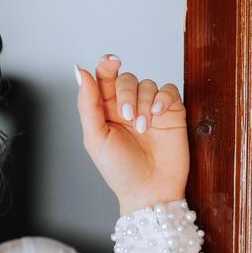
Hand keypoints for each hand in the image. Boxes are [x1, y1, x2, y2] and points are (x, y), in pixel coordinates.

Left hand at [74, 55, 189, 213]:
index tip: (111, 61)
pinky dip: (163, 98)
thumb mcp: (95, 138)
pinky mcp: (171, 113)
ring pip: (148, 84)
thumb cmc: (120, 171)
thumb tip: (80, 71)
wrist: (149, 191)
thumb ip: (87, 104)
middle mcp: (128, 107)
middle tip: (127, 117)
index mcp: (105, 111)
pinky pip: (169, 90)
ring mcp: (150, 109)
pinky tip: (158, 114)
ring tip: (143, 128)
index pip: (105, 77)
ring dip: (144, 102)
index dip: (107, 64)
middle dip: (126, 93)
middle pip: (126, 78)